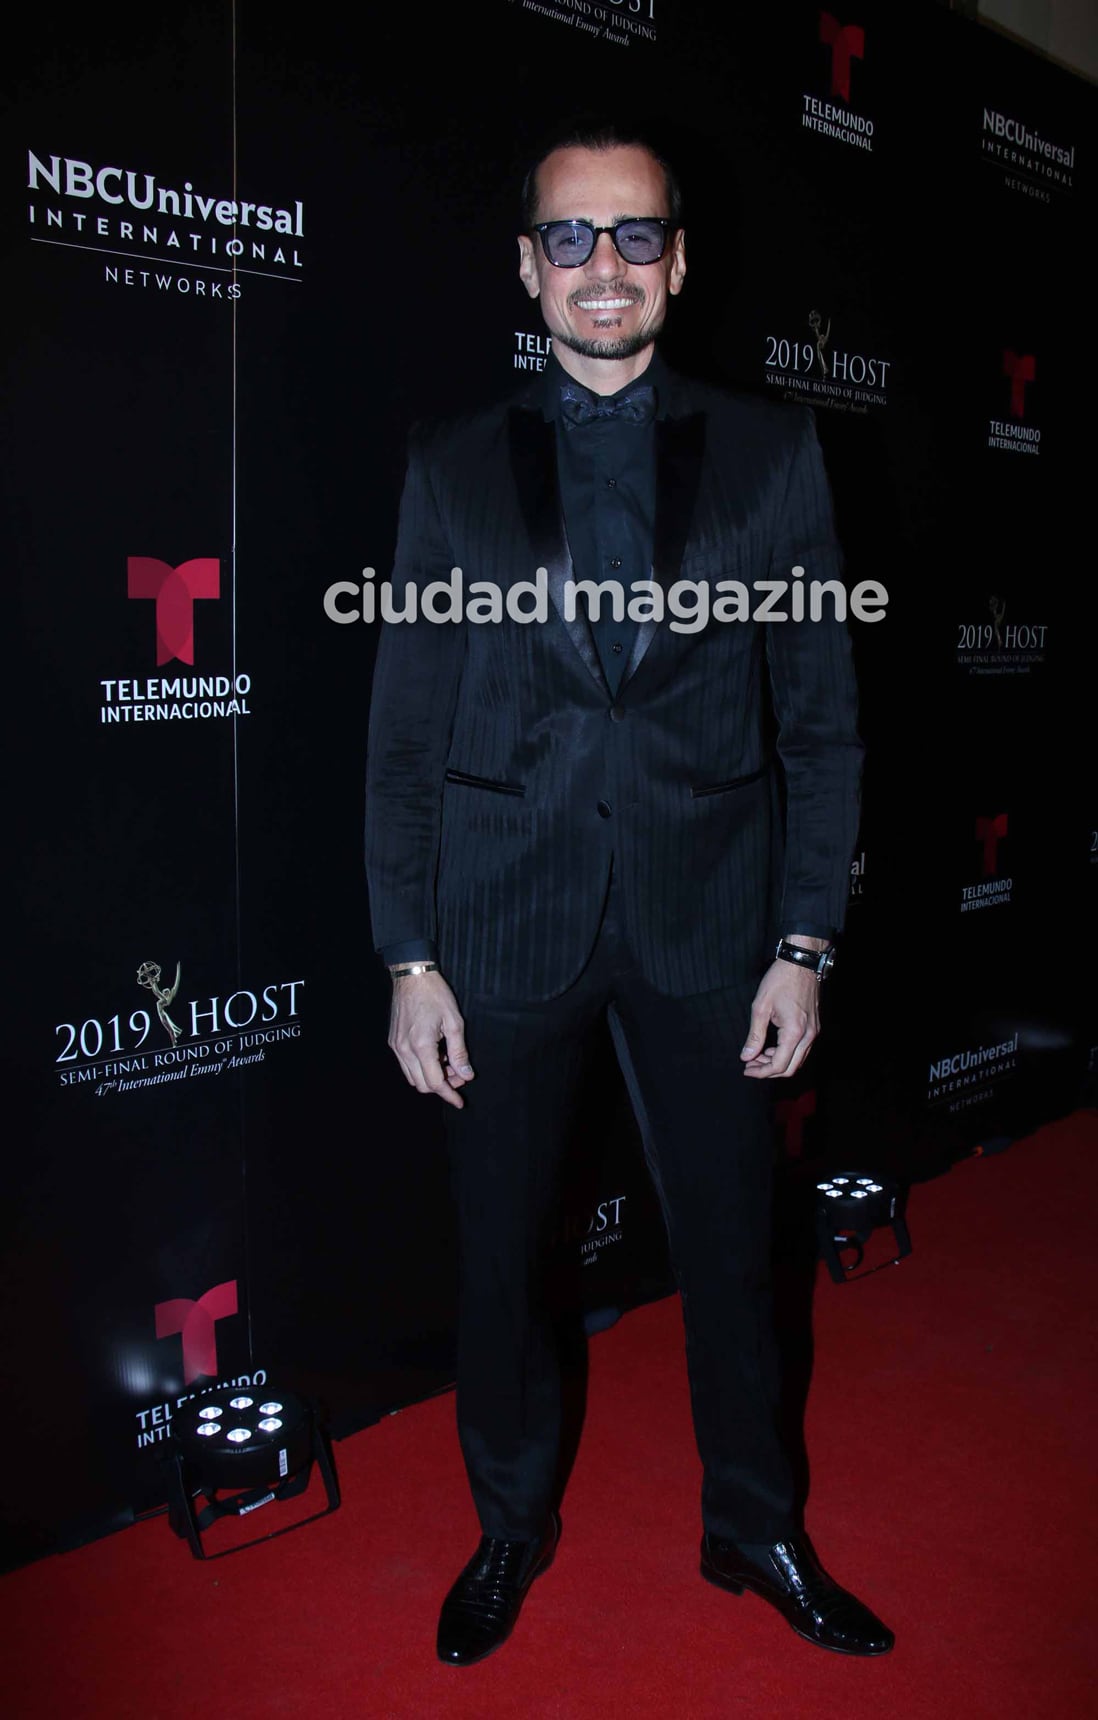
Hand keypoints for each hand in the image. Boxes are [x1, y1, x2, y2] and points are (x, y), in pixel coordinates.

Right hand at [387, 970, 473, 1108]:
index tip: (460, 1102)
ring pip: (413, 1077)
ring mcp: (396, 1046)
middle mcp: (404, 1050)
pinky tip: (436, 1056)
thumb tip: (466, 1074)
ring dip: (431, 1078)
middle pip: (422, 1085)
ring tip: (449, 1065)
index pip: (435, 1082)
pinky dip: (421, 1068)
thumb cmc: (435, 994)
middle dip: (442, 1086)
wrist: (412, 976)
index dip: (449, 1095)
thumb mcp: (454, 1022)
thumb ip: (459, 1052)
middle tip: (460, 1076)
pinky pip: (406, 1065)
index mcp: (421, 1045)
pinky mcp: (393, 1042)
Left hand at [740, 962, 820, 1079]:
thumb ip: (754, 1035)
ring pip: (798, 1060)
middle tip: (751, 1065)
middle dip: (769, 1070)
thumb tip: (746, 1056)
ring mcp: (814, 1032)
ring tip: (758, 1056)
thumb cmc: (779, 980)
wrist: (800, 963)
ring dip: (778, 1063)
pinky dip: (787, 1054)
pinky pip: (802, 1050)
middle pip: (791, 1068)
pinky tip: (771, 1047)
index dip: (761, 1072)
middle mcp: (808, 1036)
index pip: (779, 1065)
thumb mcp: (760, 1007)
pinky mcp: (814, 1027)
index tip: (746, 1069)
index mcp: (794, 1032)